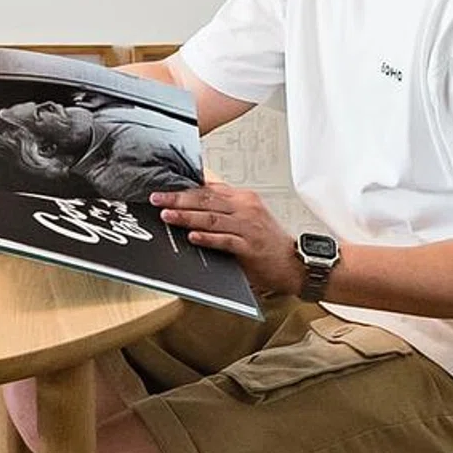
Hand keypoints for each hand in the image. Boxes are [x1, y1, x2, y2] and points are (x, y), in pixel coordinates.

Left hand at [149, 182, 301, 296]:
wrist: (295, 263)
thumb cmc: (269, 242)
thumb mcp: (248, 217)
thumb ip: (224, 208)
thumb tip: (193, 203)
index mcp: (243, 198)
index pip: (208, 189)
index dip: (184, 189)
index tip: (164, 189)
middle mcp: (245, 208)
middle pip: (206, 200)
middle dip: (178, 199)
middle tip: (158, 199)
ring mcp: (248, 227)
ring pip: (212, 218)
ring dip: (187, 216)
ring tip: (168, 216)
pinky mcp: (250, 246)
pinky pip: (225, 240)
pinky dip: (207, 237)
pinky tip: (193, 236)